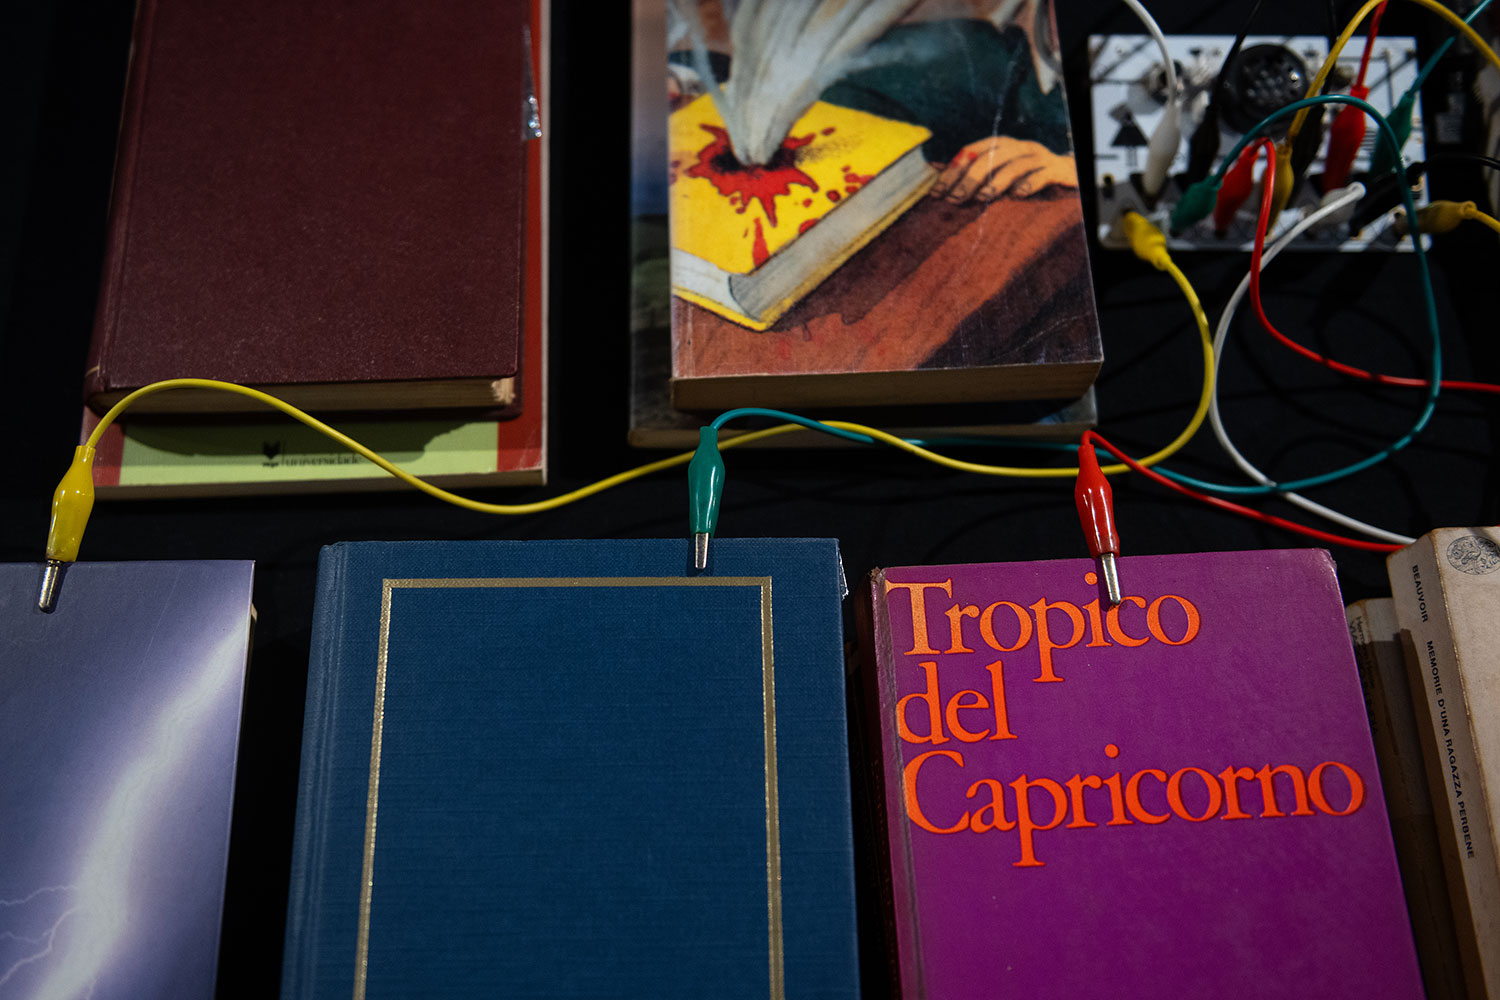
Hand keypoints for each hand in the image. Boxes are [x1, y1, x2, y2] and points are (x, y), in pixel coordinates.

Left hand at [931, 137, 1077, 202]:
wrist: (1071, 176)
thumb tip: (933, 168)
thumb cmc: (1027, 177)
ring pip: (1015, 165)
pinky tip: (1018, 195)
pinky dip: (1030, 183)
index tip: (936, 192)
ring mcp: (1039, 157)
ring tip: (982, 197)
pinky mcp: (1058, 170)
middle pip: (991, 157)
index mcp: (1002, 146)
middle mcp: (1019, 147)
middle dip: (970, 178)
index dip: (953, 170)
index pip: (972, 152)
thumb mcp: (998, 172)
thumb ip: (969, 170)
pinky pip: (1043, 174)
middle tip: (955, 199)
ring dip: (997, 181)